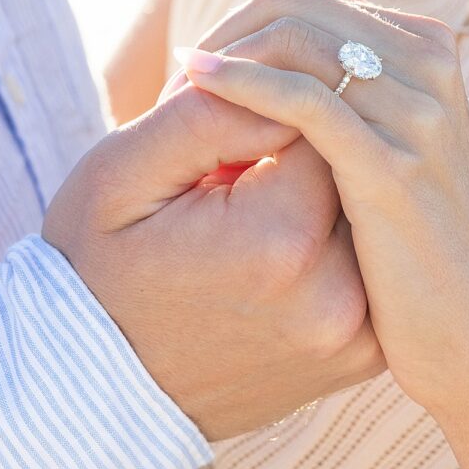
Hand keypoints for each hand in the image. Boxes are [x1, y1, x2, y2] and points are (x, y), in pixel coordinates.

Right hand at [42, 80, 383, 440]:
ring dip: (325, 195)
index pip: (323, 118)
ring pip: (369, 213)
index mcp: (281, 238)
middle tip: (240, 179)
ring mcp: (357, 334)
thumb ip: (210, 114)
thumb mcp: (123, 173)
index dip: (273, 109)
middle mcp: (337, 294)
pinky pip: (369, 266)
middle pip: (356, 165)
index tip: (227, 141)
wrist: (98, 388)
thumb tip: (290, 80)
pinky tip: (278, 255)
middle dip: (305, 152)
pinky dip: (335, 243)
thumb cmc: (98, 270)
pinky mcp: (362, 355)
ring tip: (255, 219)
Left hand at [172, 0, 468, 417]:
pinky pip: (303, 102)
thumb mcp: (400, 148)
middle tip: (175, 85)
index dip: (240, 26)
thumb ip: (359, 88)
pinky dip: (240, 86)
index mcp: (425, 48)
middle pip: (295, 4)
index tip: (195, 74)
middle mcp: (427, 63)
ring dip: (223, 61)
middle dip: (225, 35)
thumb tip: (302, 28)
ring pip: (294, 40)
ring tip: (173, 105)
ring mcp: (417, 112)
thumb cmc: (420, 246)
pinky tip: (194, 95)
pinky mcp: (393, 166)